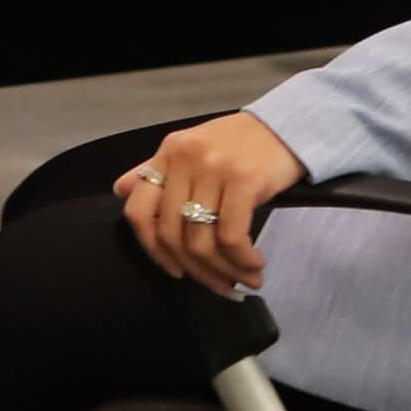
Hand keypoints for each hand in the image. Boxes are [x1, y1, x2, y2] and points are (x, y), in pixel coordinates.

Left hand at [115, 111, 306, 295]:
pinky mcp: (243, 180)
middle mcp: (184, 159)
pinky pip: (231, 237)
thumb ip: (157, 171)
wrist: (288, 125)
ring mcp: (213, 169)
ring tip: (245, 279)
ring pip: (202, 241)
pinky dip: (242, 260)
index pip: (138, 210)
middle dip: (196, 271)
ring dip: (224, 271)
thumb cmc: (241, 144)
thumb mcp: (193, 150)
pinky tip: (254, 264)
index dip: (152, 249)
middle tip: (220, 285)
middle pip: (172, 235)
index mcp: (168, 153)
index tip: (176, 269)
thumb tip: (122, 190)